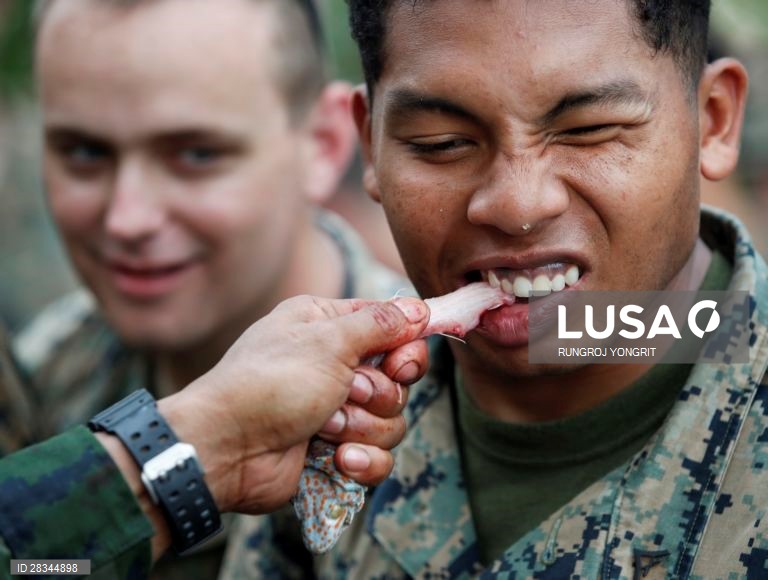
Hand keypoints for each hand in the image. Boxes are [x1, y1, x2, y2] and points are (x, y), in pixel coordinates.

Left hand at [159, 295, 428, 514]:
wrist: (226, 448)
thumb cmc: (272, 382)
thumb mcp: (328, 340)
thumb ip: (380, 323)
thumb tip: (419, 308)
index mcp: (329, 327)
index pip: (394, 331)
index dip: (406, 350)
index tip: (400, 365)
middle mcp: (335, 365)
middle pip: (398, 381)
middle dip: (377, 395)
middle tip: (348, 394)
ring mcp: (337, 410)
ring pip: (392, 422)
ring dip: (361, 428)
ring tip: (325, 427)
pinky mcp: (337, 451)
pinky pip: (378, 458)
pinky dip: (361, 461)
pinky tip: (337, 460)